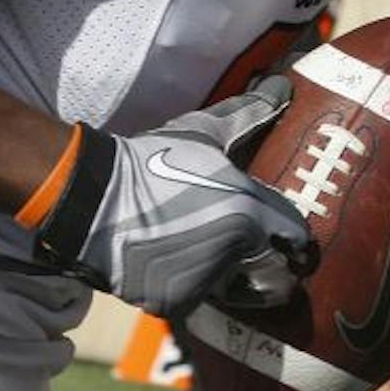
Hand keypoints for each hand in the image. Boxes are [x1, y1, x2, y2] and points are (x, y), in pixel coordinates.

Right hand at [28, 77, 314, 317]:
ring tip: (213, 261)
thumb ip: (248, 114)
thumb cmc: (151, 160)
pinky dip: (193, 288)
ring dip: (233, 282)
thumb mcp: (202, 132)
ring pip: (237, 293)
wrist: (92, 198)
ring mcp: (204, 282)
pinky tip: (177, 266)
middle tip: (258, 260)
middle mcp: (235, 251)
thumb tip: (283, 87)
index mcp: (250, 210)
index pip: (297, 235)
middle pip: (276, 276)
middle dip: (272, 269)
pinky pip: (199, 301)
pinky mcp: (175, 302)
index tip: (288, 238)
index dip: (294, 236)